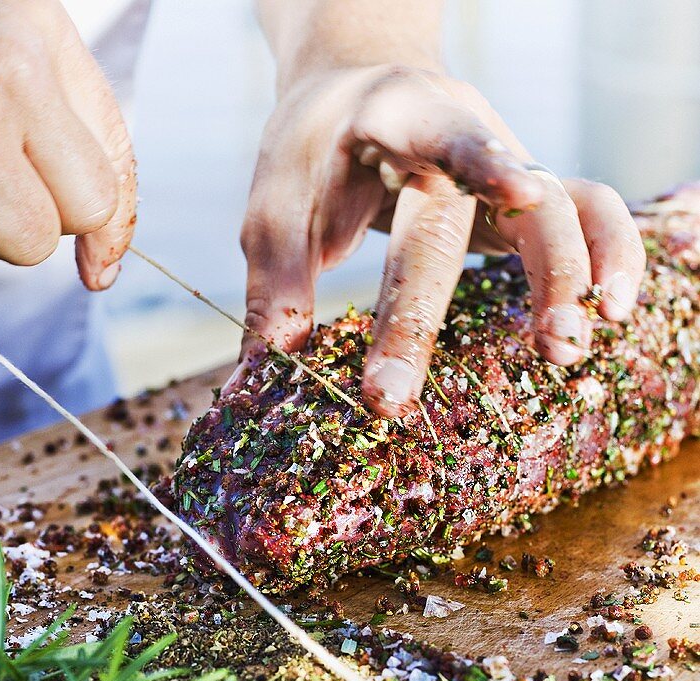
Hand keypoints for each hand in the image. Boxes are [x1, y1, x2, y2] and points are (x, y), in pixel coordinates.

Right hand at [0, 0, 135, 288]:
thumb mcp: (9, 53)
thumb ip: (79, 143)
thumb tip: (103, 271)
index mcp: (35, 34)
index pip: (112, 173)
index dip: (103, 224)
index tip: (95, 254)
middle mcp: (1, 76)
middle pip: (77, 218)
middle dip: (39, 214)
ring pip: (24, 248)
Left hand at [239, 65, 645, 416]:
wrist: (359, 89)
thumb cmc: (316, 153)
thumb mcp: (277, 201)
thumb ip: (276, 282)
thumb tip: (264, 378)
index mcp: (396, 117)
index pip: (441, 133)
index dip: (483, 159)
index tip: (515, 192)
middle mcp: (465, 133)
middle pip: (472, 208)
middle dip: (429, 309)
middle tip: (399, 394)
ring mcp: (506, 163)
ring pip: (564, 203)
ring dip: (570, 274)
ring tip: (565, 349)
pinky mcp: (526, 199)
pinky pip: (591, 214)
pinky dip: (611, 256)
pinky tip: (614, 312)